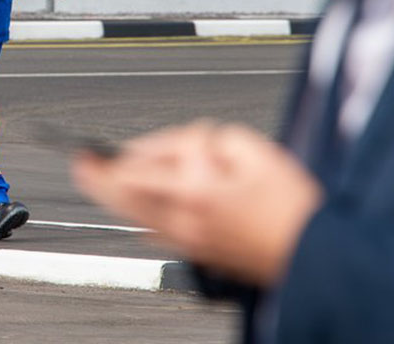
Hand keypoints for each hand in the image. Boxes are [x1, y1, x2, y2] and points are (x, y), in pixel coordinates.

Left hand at [70, 121, 322, 285]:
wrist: (314, 253)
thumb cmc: (290, 202)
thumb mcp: (251, 148)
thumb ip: (204, 139)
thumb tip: (177, 145)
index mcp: (194, 192)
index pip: (137, 169)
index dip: (120, 153)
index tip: (98, 144)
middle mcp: (183, 221)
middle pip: (121, 199)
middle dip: (95, 178)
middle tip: (79, 161)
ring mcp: (188, 242)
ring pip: (133, 218)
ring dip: (113, 196)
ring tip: (97, 177)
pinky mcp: (198, 253)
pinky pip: (154, 232)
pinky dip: (138, 214)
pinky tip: (135, 203)